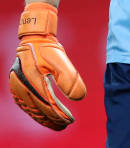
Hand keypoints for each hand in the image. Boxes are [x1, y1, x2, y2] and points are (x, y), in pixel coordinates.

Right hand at [9, 2, 85, 130]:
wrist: (34, 37)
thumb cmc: (48, 48)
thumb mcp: (61, 60)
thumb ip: (70, 78)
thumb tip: (80, 97)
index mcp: (33, 80)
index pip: (47, 104)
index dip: (58, 115)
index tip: (70, 120)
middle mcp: (22, 85)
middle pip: (38, 110)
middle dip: (52, 120)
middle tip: (65, 125)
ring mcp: (17, 87)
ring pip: (31, 109)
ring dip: (44, 118)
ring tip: (57, 124)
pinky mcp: (16, 86)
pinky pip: (25, 105)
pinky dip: (35, 112)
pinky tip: (44, 116)